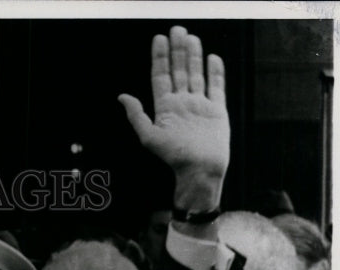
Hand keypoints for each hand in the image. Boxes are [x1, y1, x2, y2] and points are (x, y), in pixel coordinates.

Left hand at [119, 26, 228, 209]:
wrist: (200, 170)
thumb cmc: (173, 157)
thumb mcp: (149, 136)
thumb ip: (136, 115)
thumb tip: (121, 96)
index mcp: (165, 108)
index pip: (161, 76)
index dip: (159, 57)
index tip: (159, 38)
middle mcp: (182, 103)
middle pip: (178, 70)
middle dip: (177, 50)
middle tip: (176, 29)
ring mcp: (200, 105)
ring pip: (196, 74)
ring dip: (193, 56)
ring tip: (191, 37)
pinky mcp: (217, 110)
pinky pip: (216, 86)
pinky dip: (215, 71)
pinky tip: (212, 57)